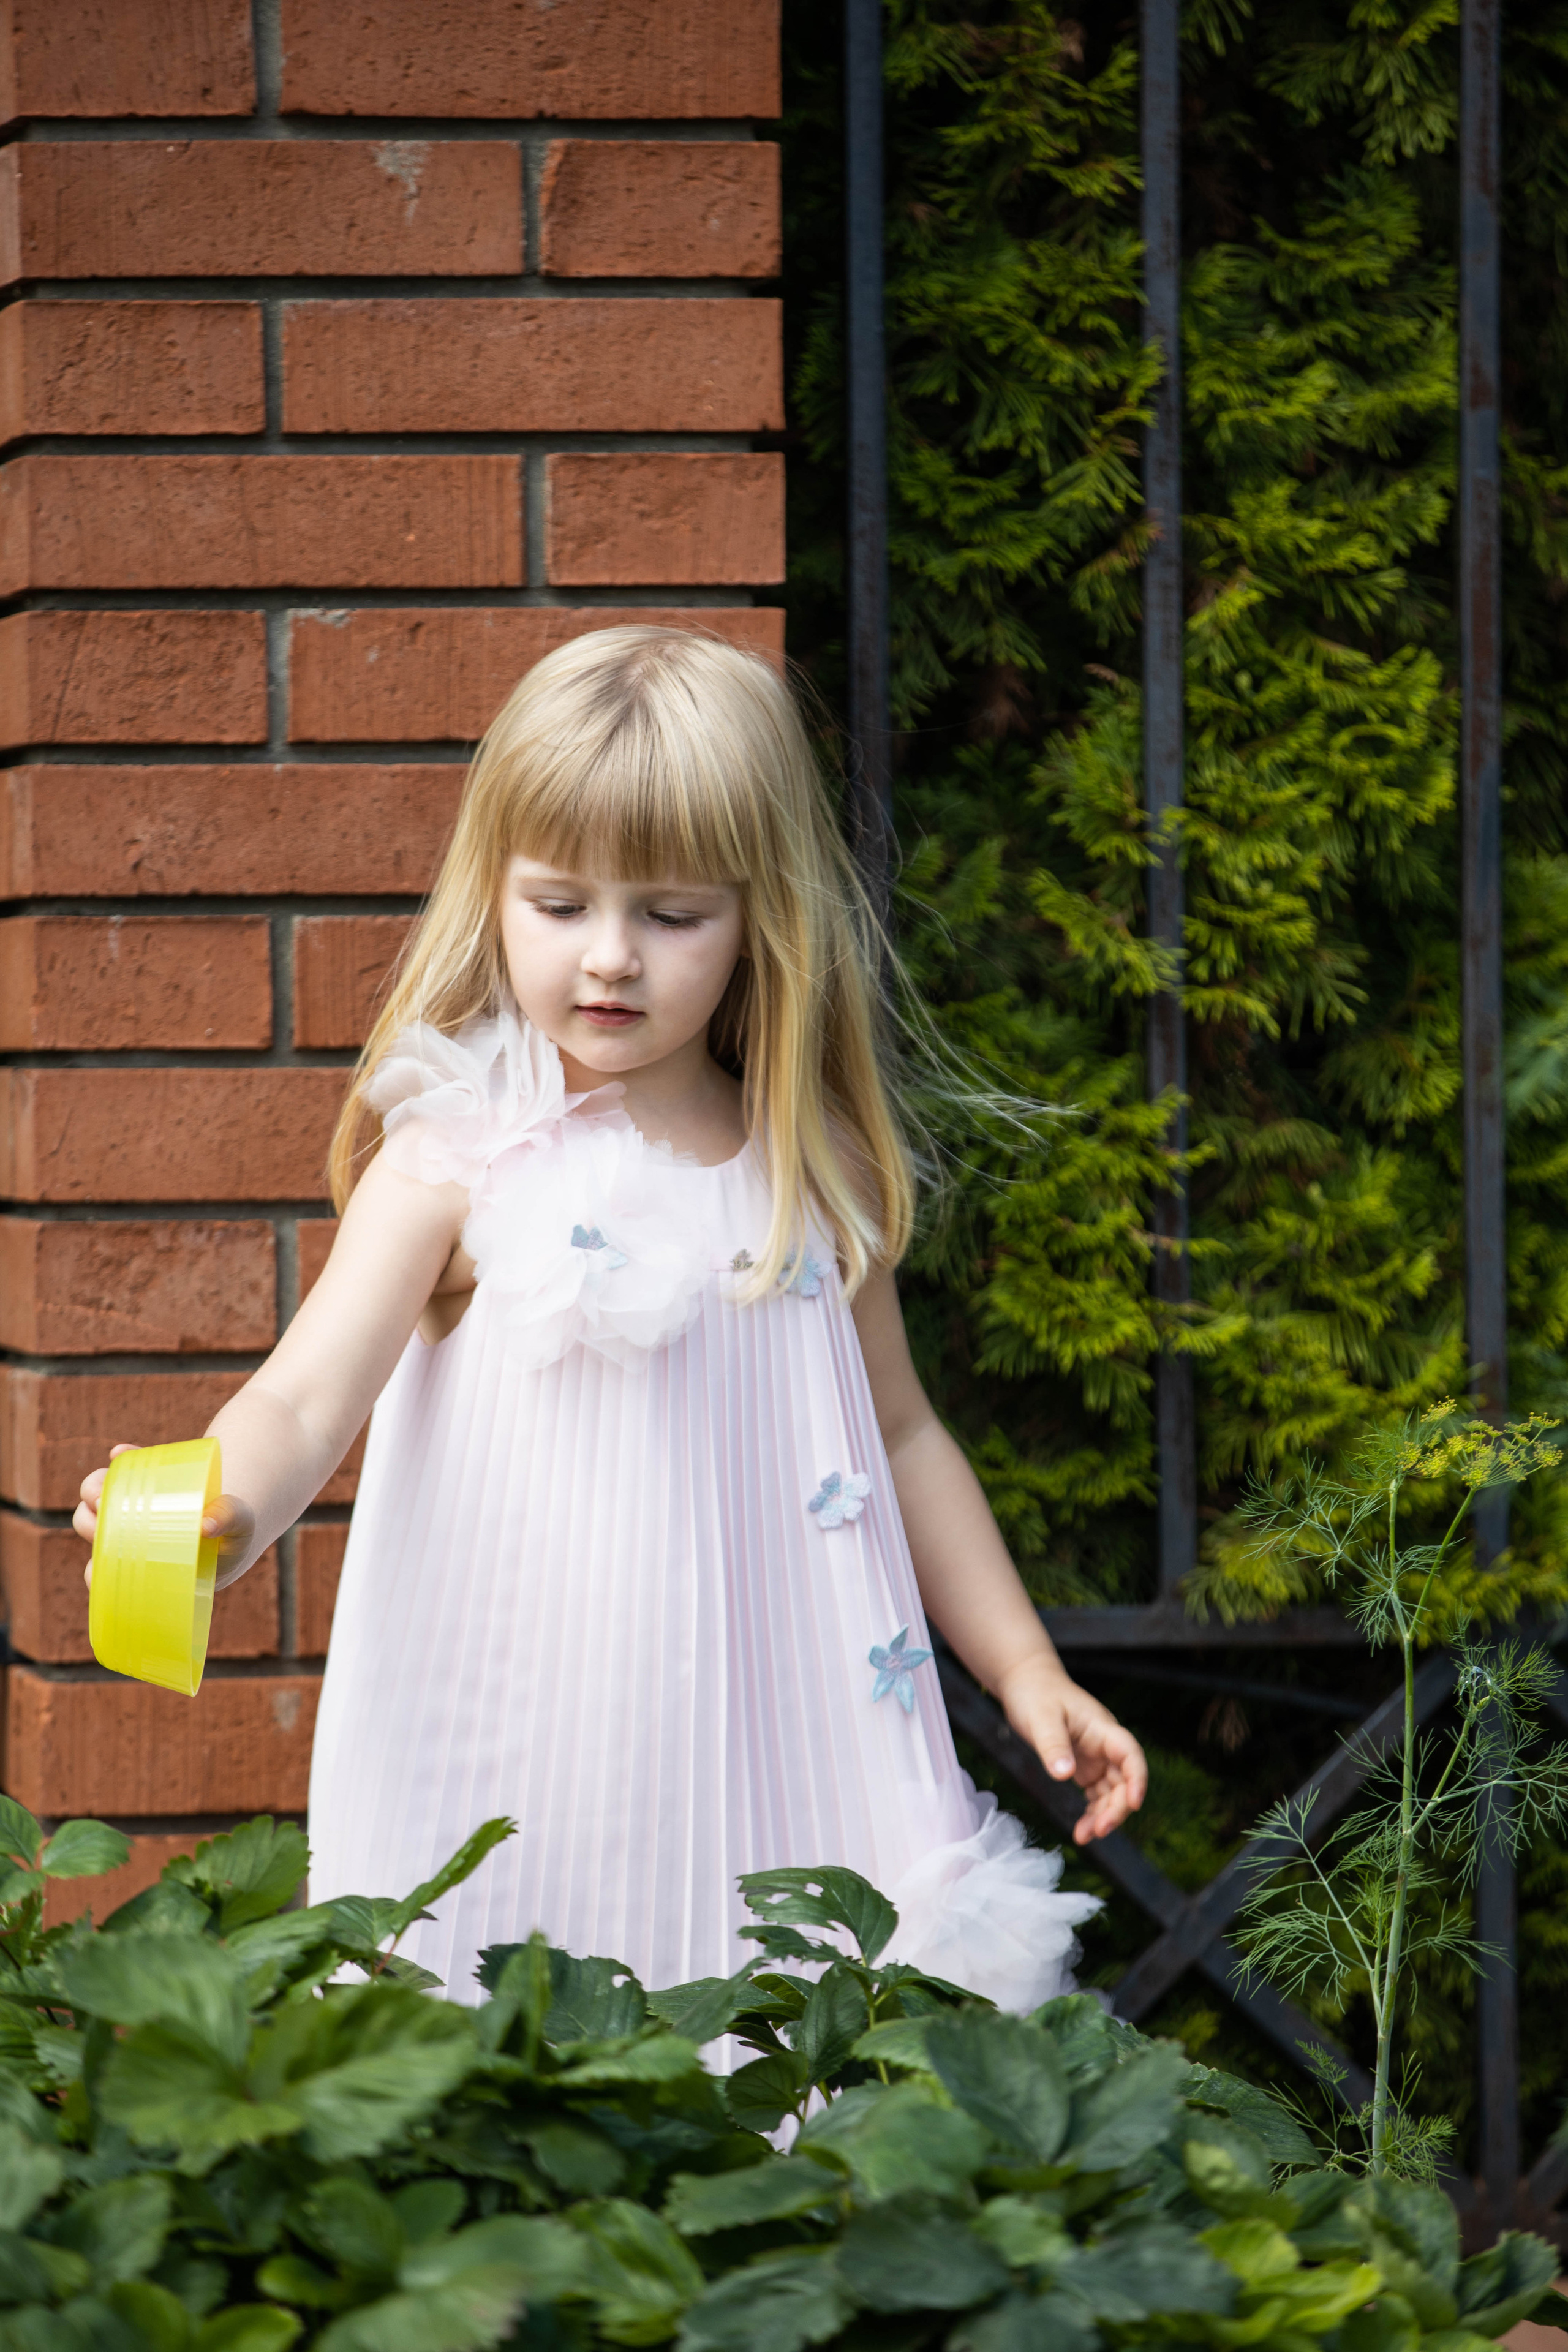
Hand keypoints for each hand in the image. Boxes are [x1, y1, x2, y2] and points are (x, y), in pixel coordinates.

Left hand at [74, 1446, 255, 1589]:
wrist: (239, 1516)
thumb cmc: (233, 1539)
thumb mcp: (237, 1534)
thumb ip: (228, 1523)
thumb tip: (206, 1524)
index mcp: (146, 1565)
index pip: (106, 1574)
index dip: (95, 1570)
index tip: (98, 1560)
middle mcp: (133, 1539)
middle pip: (93, 1531)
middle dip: (88, 1518)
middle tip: (104, 1506)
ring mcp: (135, 1509)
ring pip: (97, 1501)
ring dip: (93, 1489)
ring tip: (109, 1478)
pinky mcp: (146, 1482)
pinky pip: (124, 1469)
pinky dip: (123, 1458)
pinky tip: (120, 1452)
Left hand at [997, 1654, 1147, 1843]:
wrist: (1026, 1682)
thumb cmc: (1035, 1694)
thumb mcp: (1040, 1719)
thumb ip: (1053, 1746)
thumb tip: (1065, 1775)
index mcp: (1102, 1729)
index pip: (1129, 1754)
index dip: (1137, 1779)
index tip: (1134, 1803)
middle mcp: (1104, 1745)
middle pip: (1124, 1781)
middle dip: (1116, 1808)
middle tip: (1098, 1831)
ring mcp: (1096, 1757)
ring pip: (1112, 1792)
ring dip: (1104, 1815)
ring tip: (1084, 1836)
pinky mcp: (1084, 1765)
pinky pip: (1096, 1793)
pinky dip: (1092, 1811)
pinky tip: (1082, 1828)